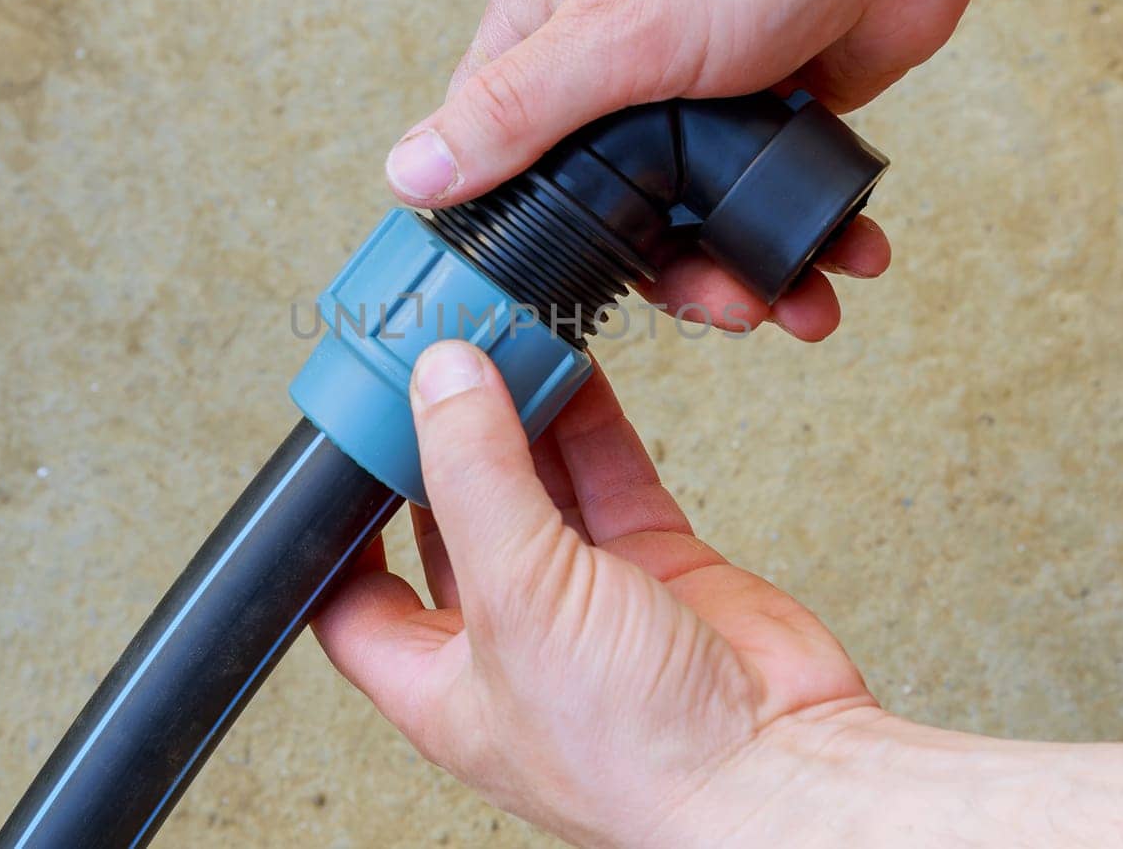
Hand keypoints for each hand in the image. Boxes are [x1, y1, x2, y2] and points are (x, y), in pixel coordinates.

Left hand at [313, 340, 883, 846]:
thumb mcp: (520, 603)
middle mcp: (509, 641)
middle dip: (441, 445)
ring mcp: (586, 601)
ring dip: (519, 418)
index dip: (342, 528)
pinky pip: (609, 476)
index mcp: (443, 682)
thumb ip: (476, 479)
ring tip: (500, 347)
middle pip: (452, 520)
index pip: (360, 597)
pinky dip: (590, 422)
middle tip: (431, 368)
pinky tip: (571, 370)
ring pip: (535, 485)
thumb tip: (442, 380)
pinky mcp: (656, 569)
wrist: (780, 773)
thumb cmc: (640, 757)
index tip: (344, 450)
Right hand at [382, 0, 960, 340]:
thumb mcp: (615, 32)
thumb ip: (515, 109)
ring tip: (798, 301)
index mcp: (547, 39)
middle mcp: (609, 78)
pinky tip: (838, 259)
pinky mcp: (761, 124)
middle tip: (722, 307)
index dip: (520, 240)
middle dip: (668, 280)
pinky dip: (800, 245)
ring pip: (690, 227)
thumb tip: (411, 172)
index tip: (560, 303)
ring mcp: (689, 107)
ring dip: (746, 277)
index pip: (493, 159)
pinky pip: (761, 210)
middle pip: (605, 218)